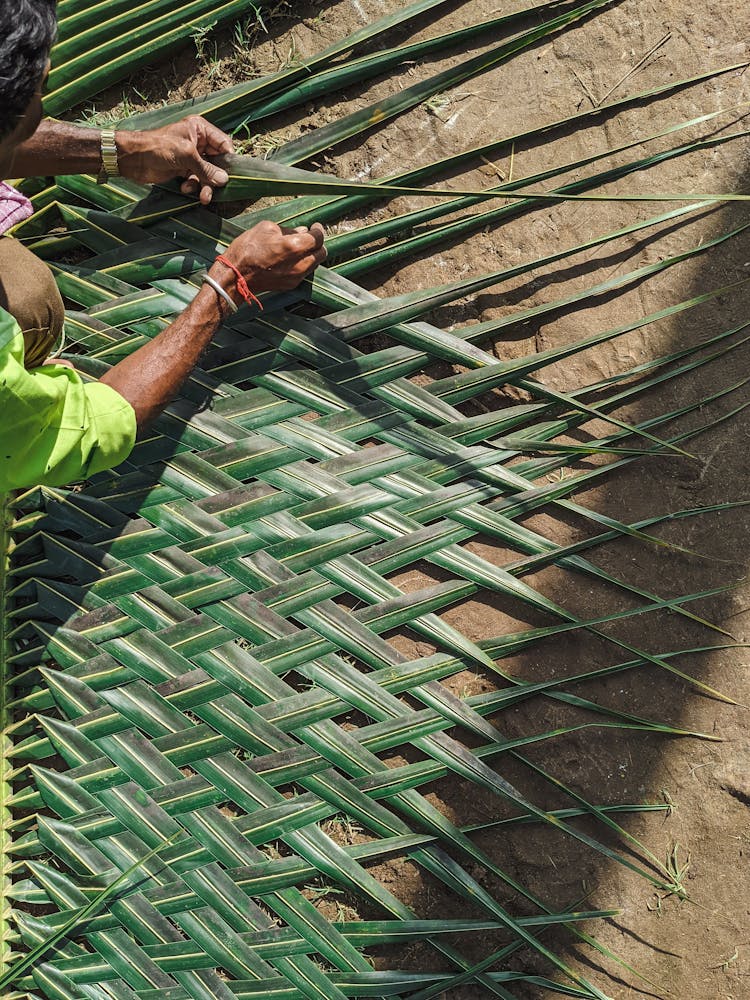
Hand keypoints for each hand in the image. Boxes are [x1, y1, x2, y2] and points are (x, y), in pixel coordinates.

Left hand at [117, 116, 233, 203]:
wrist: (134, 158)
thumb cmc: (159, 147)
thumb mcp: (186, 155)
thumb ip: (206, 168)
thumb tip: (224, 180)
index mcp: (200, 129)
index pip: (223, 143)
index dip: (228, 159)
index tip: (231, 174)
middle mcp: (198, 142)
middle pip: (217, 161)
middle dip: (216, 177)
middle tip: (217, 189)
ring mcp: (191, 156)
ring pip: (207, 173)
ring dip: (205, 186)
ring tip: (203, 197)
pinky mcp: (183, 169)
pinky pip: (196, 179)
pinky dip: (193, 186)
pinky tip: (186, 187)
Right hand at [211, 220, 326, 295]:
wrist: (236, 276)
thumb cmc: (247, 249)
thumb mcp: (266, 229)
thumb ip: (288, 229)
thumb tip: (301, 231)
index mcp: (294, 247)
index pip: (318, 238)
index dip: (319, 230)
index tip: (315, 227)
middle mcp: (299, 264)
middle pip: (322, 253)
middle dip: (318, 244)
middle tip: (310, 237)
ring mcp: (296, 277)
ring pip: (315, 264)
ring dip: (311, 255)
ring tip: (300, 248)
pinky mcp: (291, 285)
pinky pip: (305, 273)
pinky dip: (303, 264)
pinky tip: (292, 259)